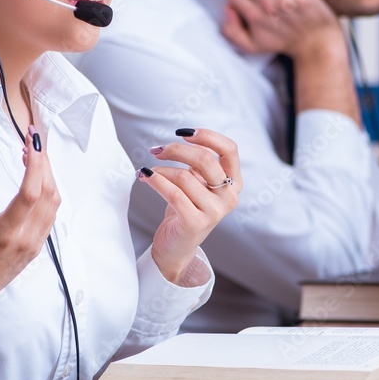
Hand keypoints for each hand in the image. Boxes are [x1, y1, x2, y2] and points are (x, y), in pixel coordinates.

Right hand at [0, 127, 59, 333]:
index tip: (32, 140)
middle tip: (33, 139)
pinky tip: (36, 179)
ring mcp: (34, 244)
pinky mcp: (36, 247)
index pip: (31, 191)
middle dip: (44, 161)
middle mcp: (25, 239)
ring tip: (33, 154)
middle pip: (48, 192)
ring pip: (54, 202)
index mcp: (6, 233)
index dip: (36, 162)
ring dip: (48, 175)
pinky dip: (48, 191)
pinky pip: (51, 214)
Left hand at [140, 128, 240, 283]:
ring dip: (161, 169)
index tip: (184, 133)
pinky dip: (156, 181)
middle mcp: (229, 197)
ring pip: (184, 176)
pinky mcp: (196, 223)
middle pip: (205, 159)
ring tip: (148, 171)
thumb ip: (199, 162)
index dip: (207, 136)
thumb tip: (185, 137)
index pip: (230, 150)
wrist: (176, 246)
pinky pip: (173, 193)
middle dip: (176, 149)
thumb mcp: (198, 182)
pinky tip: (144, 176)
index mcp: (234, 183)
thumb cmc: (186, 208)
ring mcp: (215, 212)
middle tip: (157, 149)